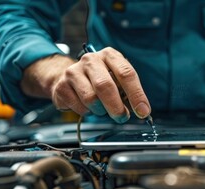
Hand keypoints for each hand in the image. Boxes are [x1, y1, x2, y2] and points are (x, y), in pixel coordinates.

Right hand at [23, 47, 150, 122]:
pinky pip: (79, 106)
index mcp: (109, 55)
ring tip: (102, 108)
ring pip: (91, 98)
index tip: (143, 111)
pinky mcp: (62, 86)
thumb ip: (129, 92)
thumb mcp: (116, 78)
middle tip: (122, 117)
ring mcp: (74, 71)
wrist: (66, 76)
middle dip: (116, 107)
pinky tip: (87, 106)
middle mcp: (91, 60)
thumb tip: (141, 110)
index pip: (126, 74)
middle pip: (105, 86)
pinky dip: (87, 112)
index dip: (136, 95)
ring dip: (100, 110)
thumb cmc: (98, 78)